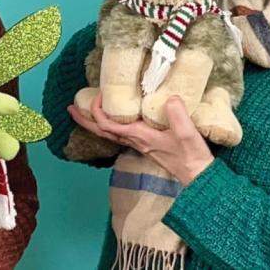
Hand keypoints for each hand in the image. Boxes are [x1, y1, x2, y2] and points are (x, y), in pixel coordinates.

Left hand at [67, 92, 214, 184]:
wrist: (198, 175)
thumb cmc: (191, 156)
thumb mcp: (187, 133)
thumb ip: (177, 115)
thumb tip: (169, 97)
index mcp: (140, 136)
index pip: (108, 125)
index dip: (98, 110)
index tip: (98, 94)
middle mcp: (136, 141)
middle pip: (103, 131)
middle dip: (85, 120)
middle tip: (71, 108)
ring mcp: (141, 143)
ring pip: (111, 132)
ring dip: (97, 122)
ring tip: (88, 110)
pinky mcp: (148, 143)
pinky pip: (123, 133)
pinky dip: (113, 124)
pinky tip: (117, 117)